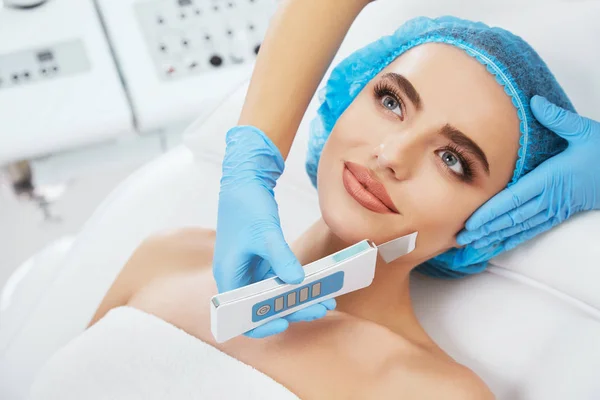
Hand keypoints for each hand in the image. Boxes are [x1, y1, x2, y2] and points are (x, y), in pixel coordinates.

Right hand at [213, 126, 335, 338]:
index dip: (261, 324)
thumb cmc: (247, 206)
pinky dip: (296, 286)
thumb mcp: (265, 233)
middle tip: (319, 309)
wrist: (245, 181)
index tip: (284, 322)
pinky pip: (279, 282)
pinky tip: (318, 286)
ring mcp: (250, 271)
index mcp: (229, 276)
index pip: (240, 315)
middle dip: (292, 311)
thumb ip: (281, 258)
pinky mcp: (261, 263)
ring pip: (274, 296)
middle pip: (263, 308)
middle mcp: (237, 278)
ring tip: (325, 301)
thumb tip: (298, 282)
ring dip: (298, 300)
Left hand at [457, 96, 599, 250]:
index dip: (491, 212)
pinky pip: (530, 231)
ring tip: (471, 245)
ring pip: (518, 228)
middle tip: (461, 238)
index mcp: (550, 178)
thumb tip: (535, 102)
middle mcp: (549, 198)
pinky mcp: (557, 215)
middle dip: (485, 229)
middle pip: (511, 218)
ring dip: (494, 237)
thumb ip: (558, 119)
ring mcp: (553, 210)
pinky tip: (496, 245)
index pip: (514, 199)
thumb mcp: (583, 131)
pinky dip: (511, 239)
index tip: (472, 221)